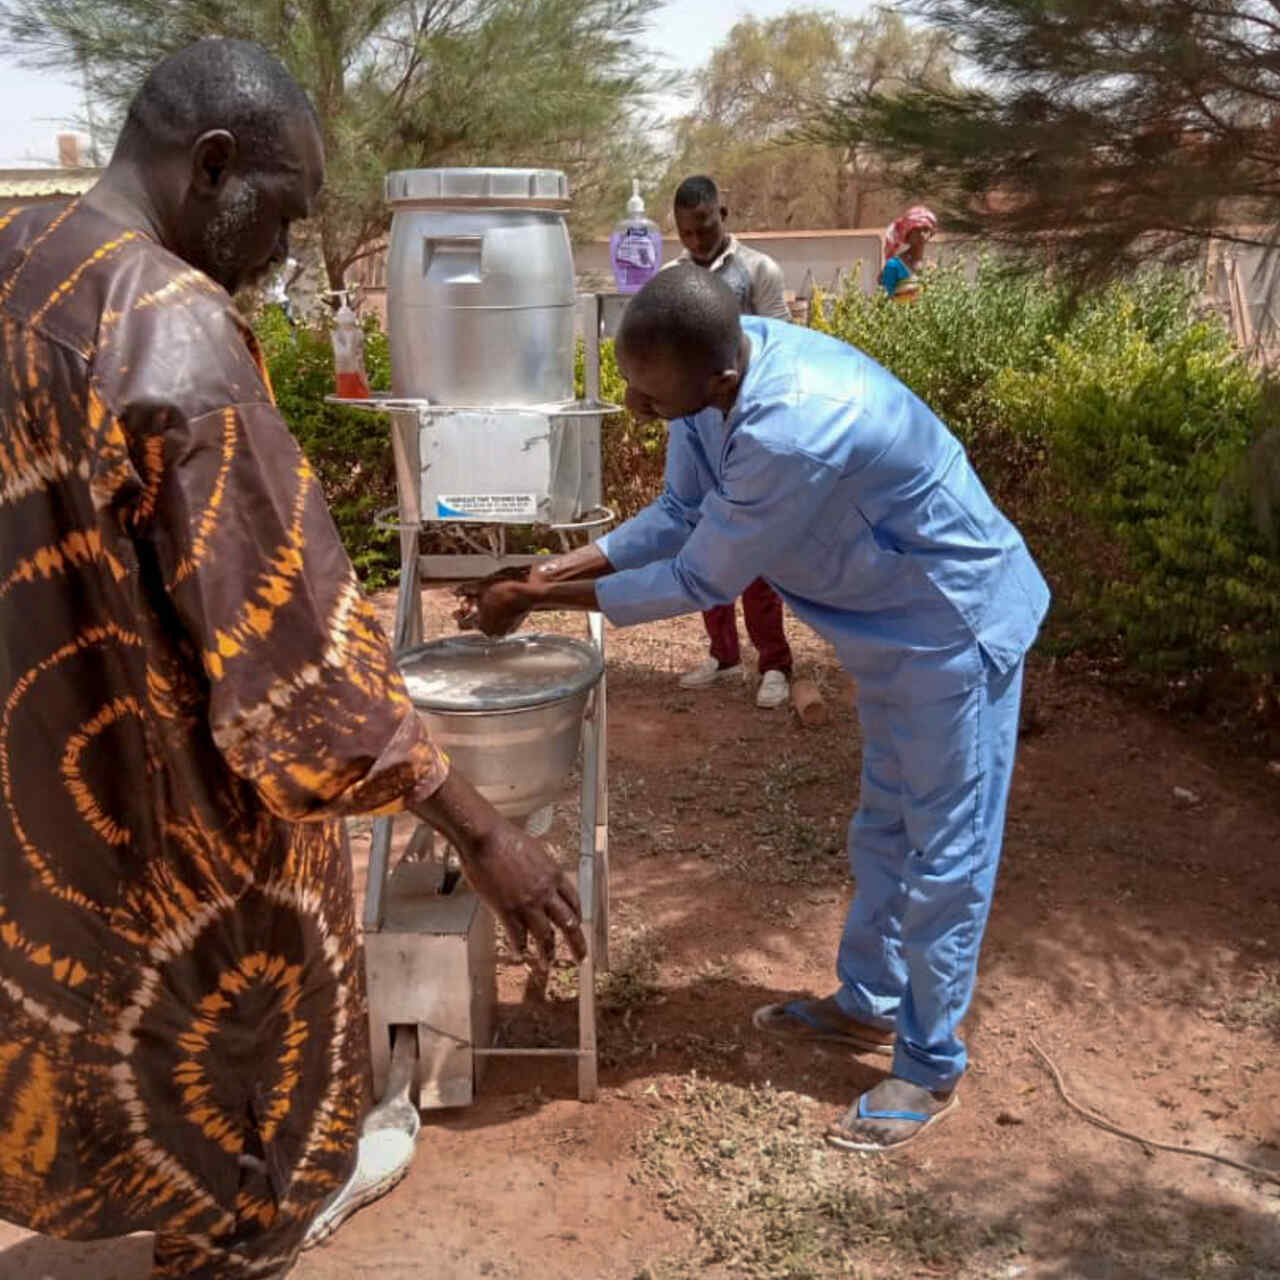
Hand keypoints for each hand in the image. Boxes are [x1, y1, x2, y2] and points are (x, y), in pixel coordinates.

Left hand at [453, 575, 536, 635]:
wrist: (528, 593)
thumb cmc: (505, 590)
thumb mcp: (481, 586)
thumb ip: (465, 590)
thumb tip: (454, 591)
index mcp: (480, 623)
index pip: (462, 624)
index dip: (459, 615)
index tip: (457, 611)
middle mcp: (490, 632)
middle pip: (475, 625)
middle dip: (473, 615)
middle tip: (472, 606)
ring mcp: (502, 632)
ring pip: (487, 625)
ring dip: (485, 616)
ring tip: (487, 604)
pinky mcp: (511, 629)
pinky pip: (498, 625)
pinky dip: (496, 618)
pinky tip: (498, 607)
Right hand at [461, 819, 586, 968]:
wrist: (485, 838)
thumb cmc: (505, 839)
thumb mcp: (534, 852)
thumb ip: (540, 870)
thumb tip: (538, 879)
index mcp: (554, 875)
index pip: (574, 901)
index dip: (577, 916)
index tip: (577, 925)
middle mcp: (546, 892)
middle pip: (569, 923)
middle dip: (577, 944)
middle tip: (581, 958)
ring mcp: (528, 904)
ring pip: (546, 936)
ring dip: (547, 953)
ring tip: (546, 965)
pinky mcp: (508, 911)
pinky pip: (518, 937)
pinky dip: (519, 949)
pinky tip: (519, 956)